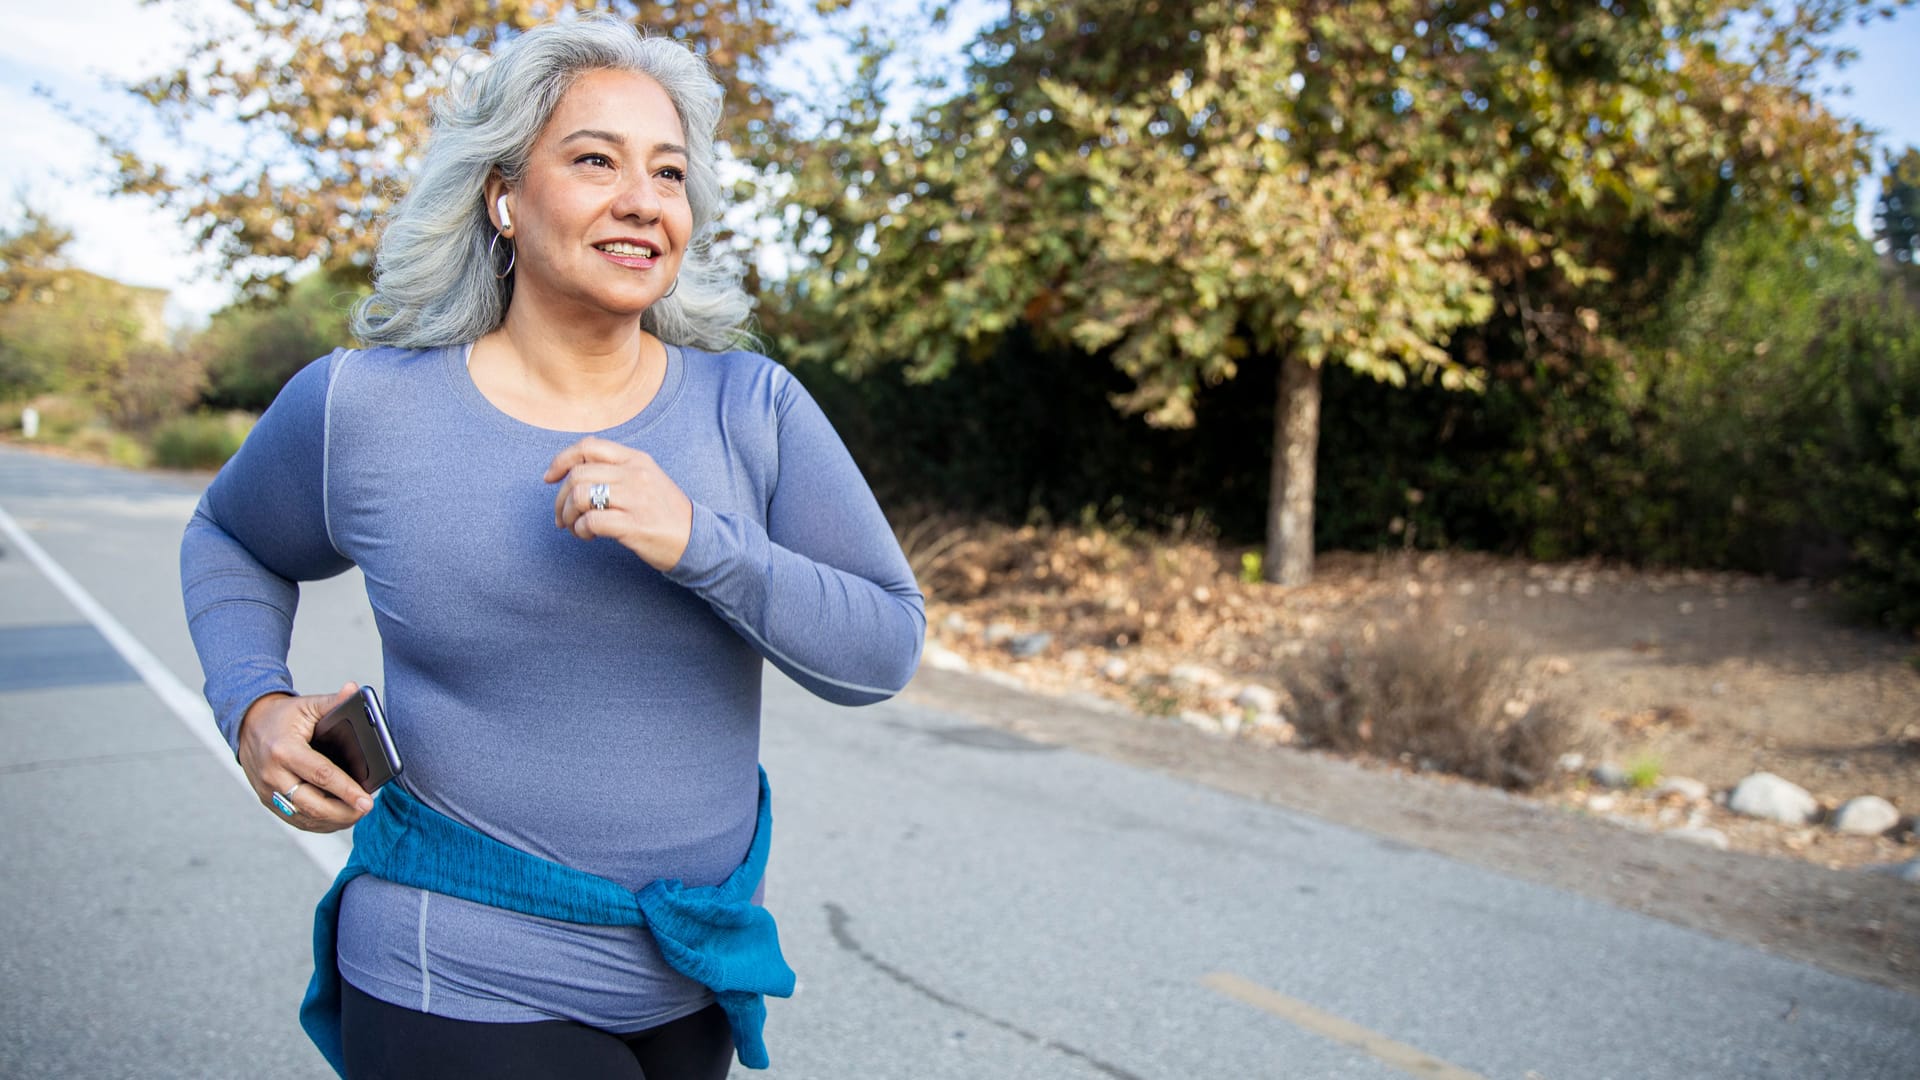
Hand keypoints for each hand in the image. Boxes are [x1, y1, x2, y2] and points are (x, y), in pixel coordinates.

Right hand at [236, 683, 373, 833]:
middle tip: (367, 809)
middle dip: (343, 811)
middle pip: (312, 804)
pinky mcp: (267, 801)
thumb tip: (355, 689)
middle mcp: (272, 775)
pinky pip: (296, 820)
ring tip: (356, 814)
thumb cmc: (283, 716)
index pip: (321, 775)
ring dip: (333, 821)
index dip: (347, 790)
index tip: (368, 800)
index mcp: (284, 750)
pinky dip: (319, 824)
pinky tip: (337, 819)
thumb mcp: (307, 705)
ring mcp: (267, 791)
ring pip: (304, 817)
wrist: (247, 725)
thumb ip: (333, 701)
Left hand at [545, 436, 693, 570]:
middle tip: (561, 517)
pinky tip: (588, 536)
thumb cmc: (666, 513)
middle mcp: (635, 474)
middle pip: (577, 474)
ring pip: (579, 495)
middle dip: (560, 498)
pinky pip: (591, 521)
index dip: (561, 460)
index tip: (549, 479)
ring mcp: (635, 499)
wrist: (699, 540)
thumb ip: (616, 470)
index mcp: (636, 459)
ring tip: (574, 527)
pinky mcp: (634, 525)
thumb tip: (574, 471)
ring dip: (567, 515)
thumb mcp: (647, 478)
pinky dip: (581, 530)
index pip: (588, 446)